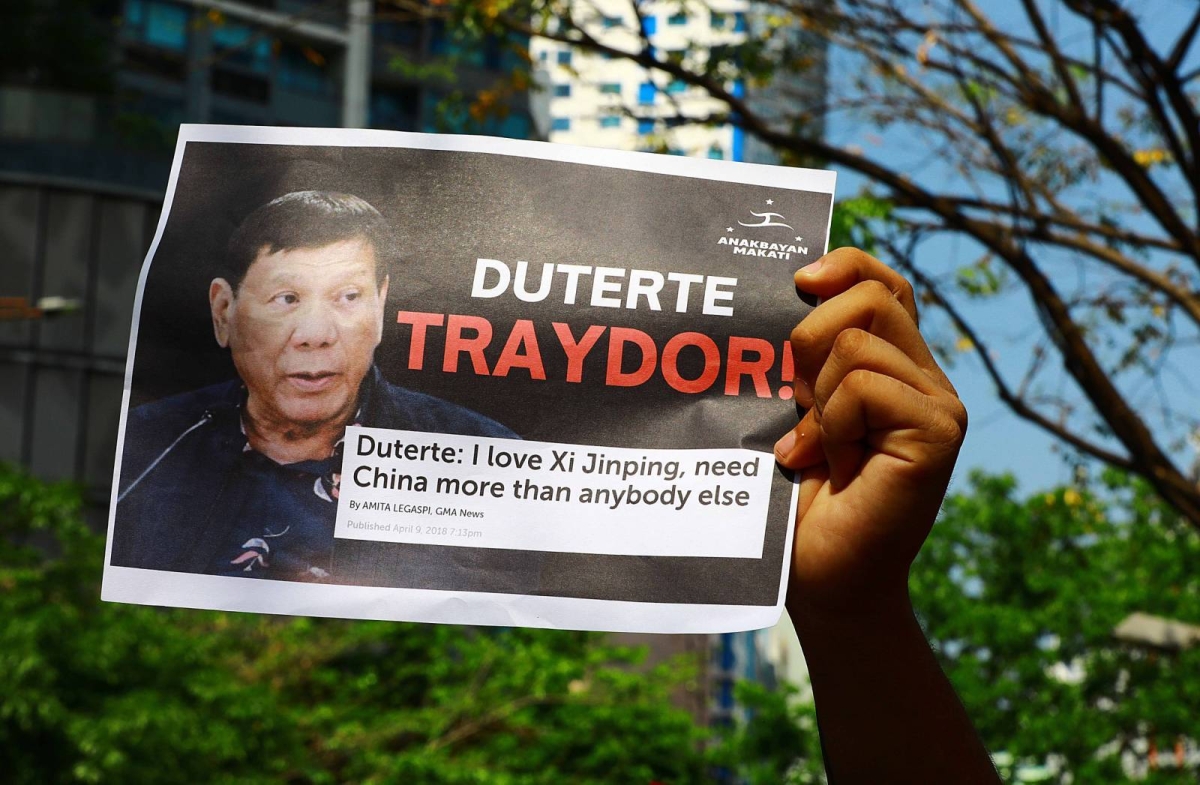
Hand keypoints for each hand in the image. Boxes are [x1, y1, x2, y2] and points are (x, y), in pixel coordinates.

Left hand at [774, 248, 966, 618]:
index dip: (845, 266)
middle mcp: (924, 378)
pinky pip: (864, 385)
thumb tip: (791, 289)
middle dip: (809, 340)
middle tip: (797, 404)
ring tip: (818, 450)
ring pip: (859, 341)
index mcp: (893, 367)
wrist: (821, 582)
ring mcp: (939, 404)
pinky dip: (832, 424)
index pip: (883, 283)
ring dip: (817, 398)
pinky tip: (834, 467)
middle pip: (870, 296)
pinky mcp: (940, 432)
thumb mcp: (793, 414)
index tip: (798, 281)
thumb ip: (804, 360)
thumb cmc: (795, 503)